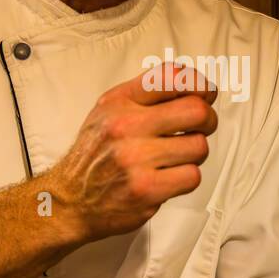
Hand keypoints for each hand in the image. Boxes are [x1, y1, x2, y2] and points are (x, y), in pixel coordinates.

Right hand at [45, 62, 217, 240]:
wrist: (70, 200)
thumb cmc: (96, 154)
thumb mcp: (108, 111)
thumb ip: (145, 96)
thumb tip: (195, 87)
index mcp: (119, 101)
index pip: (171, 76)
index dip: (199, 83)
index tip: (205, 94)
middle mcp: (126, 125)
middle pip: (196, 111)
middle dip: (208, 119)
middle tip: (201, 127)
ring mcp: (136, 159)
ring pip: (198, 146)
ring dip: (195, 153)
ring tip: (177, 157)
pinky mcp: (146, 189)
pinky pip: (192, 176)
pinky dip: (186, 178)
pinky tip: (169, 177)